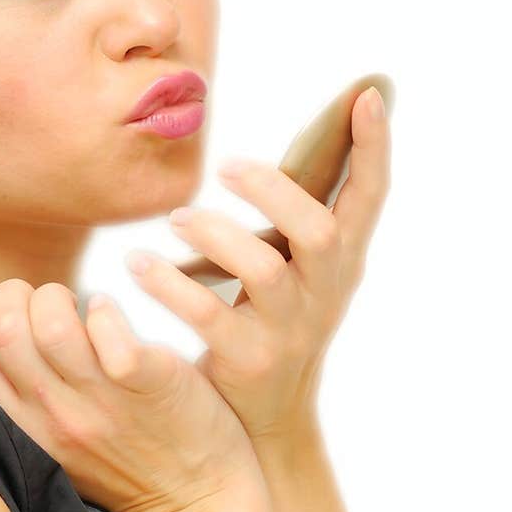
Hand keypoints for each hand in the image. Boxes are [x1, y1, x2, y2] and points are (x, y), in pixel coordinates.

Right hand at [0, 278, 264, 511]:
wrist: (201, 506)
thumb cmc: (128, 464)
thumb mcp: (58, 442)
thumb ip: (26, 397)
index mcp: (25, 427)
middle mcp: (54, 414)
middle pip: (2, 328)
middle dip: (9, 293)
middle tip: (36, 297)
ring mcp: (99, 399)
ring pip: (50, 321)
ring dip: (56, 294)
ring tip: (77, 303)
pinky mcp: (146, 381)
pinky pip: (107, 325)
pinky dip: (103, 307)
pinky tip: (111, 312)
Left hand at [124, 86, 390, 442]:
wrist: (265, 415)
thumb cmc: (272, 318)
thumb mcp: (294, 267)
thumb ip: (288, 217)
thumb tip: (263, 151)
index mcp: (341, 259)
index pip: (371, 196)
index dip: (374, 148)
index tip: (366, 96)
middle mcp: (326, 291)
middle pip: (321, 233)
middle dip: (276, 193)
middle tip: (227, 167)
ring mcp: (292, 328)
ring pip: (265, 271)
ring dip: (216, 236)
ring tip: (177, 220)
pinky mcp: (251, 359)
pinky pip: (209, 314)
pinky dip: (169, 285)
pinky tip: (138, 265)